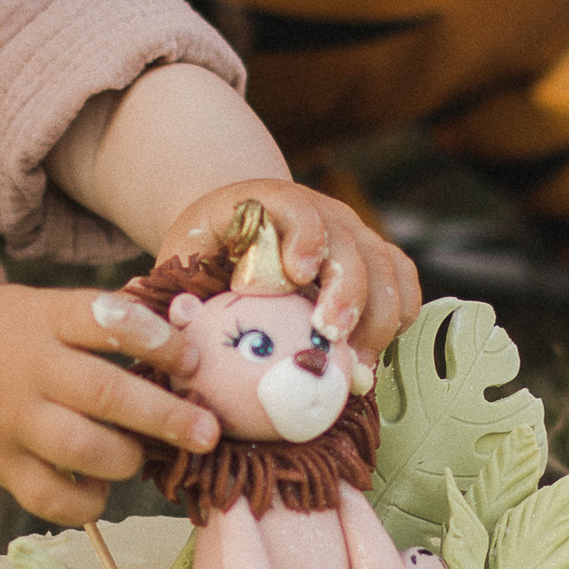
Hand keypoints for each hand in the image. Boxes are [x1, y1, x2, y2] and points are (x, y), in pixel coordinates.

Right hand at [0, 283, 215, 523]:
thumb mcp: (33, 305)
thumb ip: (92, 320)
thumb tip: (177, 333)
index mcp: (42, 318)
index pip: (107, 320)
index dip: (157, 339)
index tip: (191, 360)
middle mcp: (29, 369)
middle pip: (105, 394)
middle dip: (165, 416)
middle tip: (208, 433)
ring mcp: (12, 421)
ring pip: (81, 450)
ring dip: (126, 460)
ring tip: (144, 458)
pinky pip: (50, 498)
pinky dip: (86, 502)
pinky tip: (100, 490)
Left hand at [158, 178, 419, 358]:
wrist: (244, 223)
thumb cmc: (211, 246)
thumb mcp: (184, 256)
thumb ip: (178, 289)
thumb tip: (165, 334)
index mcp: (269, 201)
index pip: (296, 207)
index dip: (303, 236)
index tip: (299, 273)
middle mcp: (322, 211)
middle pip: (349, 244)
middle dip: (348, 293)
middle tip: (333, 336)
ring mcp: (354, 232)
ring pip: (385, 267)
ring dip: (378, 318)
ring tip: (358, 366)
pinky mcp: (374, 256)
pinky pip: (403, 280)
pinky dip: (400, 314)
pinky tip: (377, 353)